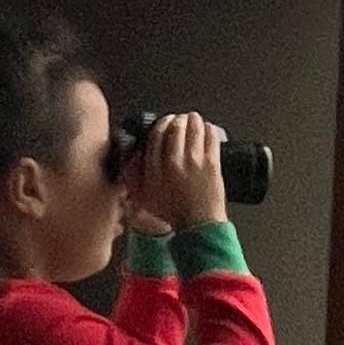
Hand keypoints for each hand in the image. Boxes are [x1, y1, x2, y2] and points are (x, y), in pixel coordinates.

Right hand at [120, 110, 225, 236]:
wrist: (198, 224)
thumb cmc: (173, 213)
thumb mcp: (143, 197)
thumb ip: (132, 175)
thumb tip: (132, 155)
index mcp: (154, 169)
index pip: (155, 136)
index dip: (160, 124)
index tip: (164, 122)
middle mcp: (173, 163)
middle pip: (174, 128)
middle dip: (177, 119)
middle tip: (179, 119)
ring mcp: (193, 161)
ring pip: (193, 128)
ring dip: (193, 120)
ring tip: (193, 119)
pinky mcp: (211, 163)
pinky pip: (210, 136)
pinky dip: (209, 129)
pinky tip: (207, 128)